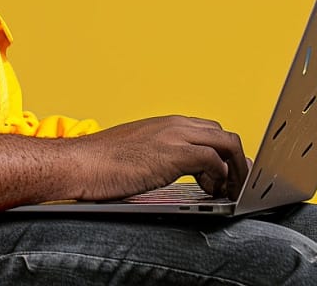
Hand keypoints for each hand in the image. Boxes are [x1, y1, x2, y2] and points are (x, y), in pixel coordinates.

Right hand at [70, 115, 247, 200]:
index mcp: (165, 123)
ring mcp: (176, 136)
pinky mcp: (175, 154)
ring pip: (227, 143)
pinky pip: (214, 160)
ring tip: (225, 192)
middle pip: (224, 134)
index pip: (209, 130)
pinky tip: (208, 191)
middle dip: (235, 161)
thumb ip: (158, 153)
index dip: (222, 154)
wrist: (81, 163)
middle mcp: (175, 124)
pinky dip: (220, 178)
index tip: (223, 175)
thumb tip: (169, 168)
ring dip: (234, 170)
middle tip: (229, 187)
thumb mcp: (137, 151)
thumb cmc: (101, 163)